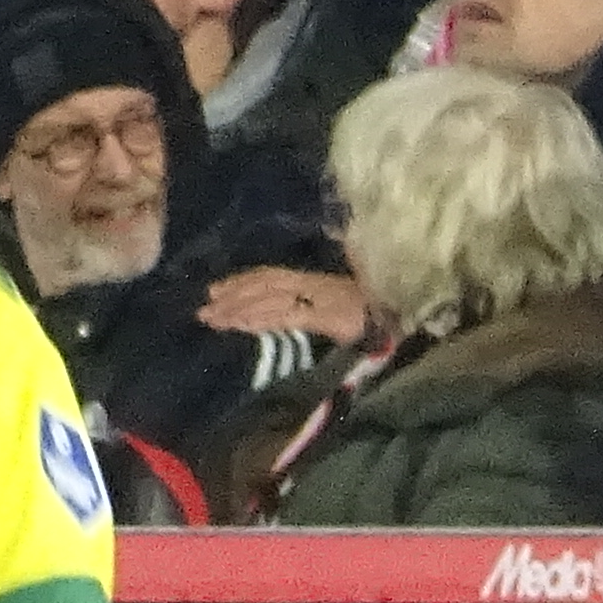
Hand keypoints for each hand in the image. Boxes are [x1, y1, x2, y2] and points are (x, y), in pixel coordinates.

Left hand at [197, 266, 364, 347]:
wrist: (399, 321)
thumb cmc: (374, 314)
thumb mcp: (338, 306)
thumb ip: (312, 306)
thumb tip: (285, 312)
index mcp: (313, 280)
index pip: (270, 276)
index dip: (241, 281)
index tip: (215, 289)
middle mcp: (311, 284)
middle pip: (263, 285)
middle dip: (231, 296)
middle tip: (203, 309)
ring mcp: (318, 299)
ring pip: (268, 300)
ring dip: (238, 310)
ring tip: (213, 320)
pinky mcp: (324, 316)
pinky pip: (285, 317)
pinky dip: (261, 321)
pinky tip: (240, 327)